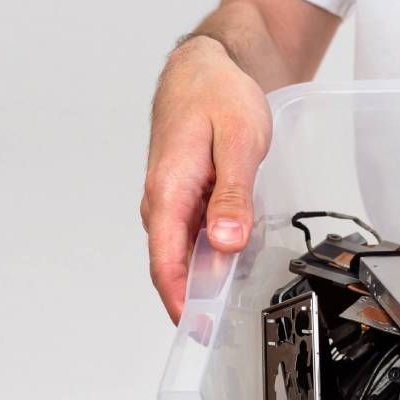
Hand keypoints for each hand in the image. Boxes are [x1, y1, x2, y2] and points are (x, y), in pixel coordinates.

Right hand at [141, 35, 271, 321]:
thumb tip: (226, 241)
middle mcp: (161, 200)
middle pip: (171, 265)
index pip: (166, 261)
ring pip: (181, 253)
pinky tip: (231, 267)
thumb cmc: (218, 95)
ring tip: (229, 308)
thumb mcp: (238, 142)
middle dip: (193, 301)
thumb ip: (232, 195)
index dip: (181, 301)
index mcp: (168, 191)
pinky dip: (208, 256)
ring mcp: (169, 201)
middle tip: (221, 331)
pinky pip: (190, 237)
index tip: (198, 329)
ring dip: (201, 281)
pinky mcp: (182, 198)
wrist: (206, 68)